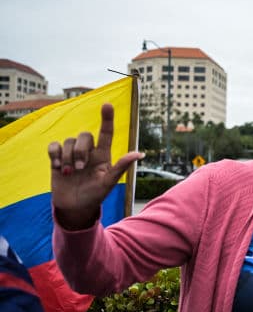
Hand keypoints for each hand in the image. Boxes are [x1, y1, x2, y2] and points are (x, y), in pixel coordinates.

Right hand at [49, 103, 144, 229]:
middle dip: (81, 150)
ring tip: (70, 172)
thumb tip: (140, 154)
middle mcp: (88, 151)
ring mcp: (72, 154)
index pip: (106, 133)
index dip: (107, 118)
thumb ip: (121, 166)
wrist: (75, 207)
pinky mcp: (58, 159)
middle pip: (84, 135)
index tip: (107, 104)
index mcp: (103, 155)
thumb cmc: (95, 195)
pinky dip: (55, 154)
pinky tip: (58, 166)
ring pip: (68, 141)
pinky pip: (54, 146)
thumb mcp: (108, 182)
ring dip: (68, 157)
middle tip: (81, 168)